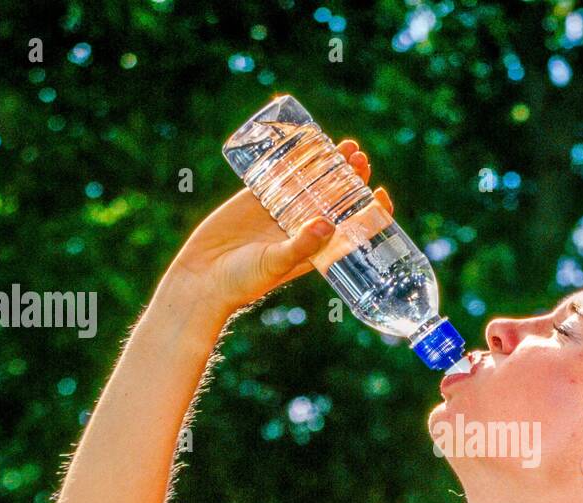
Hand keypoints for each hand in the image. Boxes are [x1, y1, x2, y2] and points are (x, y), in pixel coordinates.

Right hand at [166, 139, 394, 313]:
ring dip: (329, 165)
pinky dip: (294, 159)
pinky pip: (280, 174)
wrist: (202, 278)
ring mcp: (281, 211)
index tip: (380, 194)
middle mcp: (302, 228)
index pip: (353, 228)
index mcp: (316, 249)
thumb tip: (328, 223)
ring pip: (312, 183)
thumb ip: (301, 246)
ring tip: (345, 146)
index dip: (370, 211)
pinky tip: (307, 141)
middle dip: (352, 179)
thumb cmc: (243, 282)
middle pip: (336, 199)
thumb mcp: (276, 264)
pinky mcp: (256, 198)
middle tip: (359, 158)